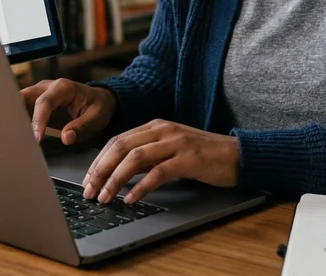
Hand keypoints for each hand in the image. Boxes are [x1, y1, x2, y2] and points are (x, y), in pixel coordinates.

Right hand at [21, 78, 115, 145]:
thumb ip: (81, 127)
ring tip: (13, 136)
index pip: (44, 102)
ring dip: (15, 117)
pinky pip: (22, 109)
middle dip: (16, 113)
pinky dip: (18, 120)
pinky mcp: (36, 102)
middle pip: (24, 97)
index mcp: (63, 87)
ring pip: (19, 102)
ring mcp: (40, 93)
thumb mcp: (96, 118)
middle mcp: (48, 87)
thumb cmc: (98, 107)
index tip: (36, 138)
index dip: (38, 120)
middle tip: (13, 134)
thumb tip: (66, 138)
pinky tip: (18, 134)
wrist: (99, 101)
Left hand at [82, 119, 239, 204]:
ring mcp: (176, 142)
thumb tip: (117, 172)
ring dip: (115, 179)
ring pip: (135, 158)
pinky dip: (141, 187)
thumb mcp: (170, 149)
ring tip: (105, 197)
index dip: (98, 160)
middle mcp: (163, 130)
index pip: (117, 140)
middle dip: (100, 170)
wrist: (237, 155)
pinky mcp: (189, 159)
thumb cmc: (203, 155)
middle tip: (89, 190)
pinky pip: (158, 172)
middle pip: (121, 147)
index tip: (87, 180)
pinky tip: (131, 199)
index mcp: (155, 125)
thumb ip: (147, 155)